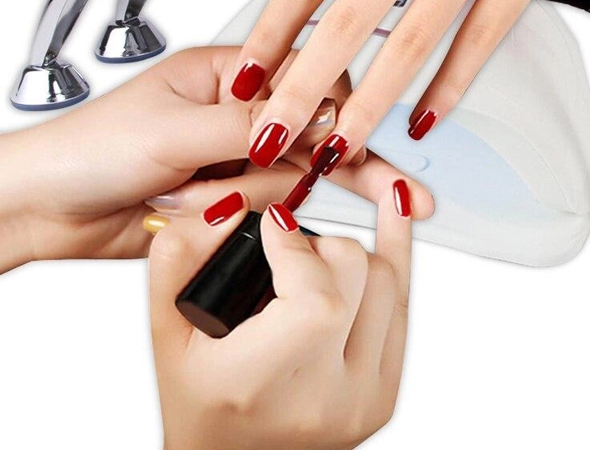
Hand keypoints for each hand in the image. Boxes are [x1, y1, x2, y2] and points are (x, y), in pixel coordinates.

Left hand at [0, 46, 433, 270]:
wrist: (46, 210)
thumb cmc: (88, 148)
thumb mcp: (173, 129)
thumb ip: (250, 125)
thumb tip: (312, 118)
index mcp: (226, 74)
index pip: (303, 78)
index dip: (326, 110)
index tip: (338, 140)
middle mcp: (237, 114)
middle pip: (314, 134)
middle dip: (354, 162)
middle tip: (404, 190)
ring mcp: (235, 159)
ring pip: (292, 180)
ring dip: (256, 200)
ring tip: (224, 200)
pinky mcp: (230, 199)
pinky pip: (271, 211)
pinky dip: (267, 218)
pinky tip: (262, 221)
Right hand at [150, 185, 412, 449]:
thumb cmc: (201, 403)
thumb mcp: (165, 332)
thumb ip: (178, 258)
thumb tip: (231, 207)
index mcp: (261, 387)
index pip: (314, 301)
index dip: (296, 247)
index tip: (273, 225)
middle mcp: (323, 399)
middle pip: (356, 274)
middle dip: (319, 244)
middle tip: (287, 252)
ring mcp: (364, 397)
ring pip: (385, 278)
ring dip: (350, 254)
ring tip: (313, 264)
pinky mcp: (387, 391)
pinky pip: (404, 302)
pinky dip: (395, 251)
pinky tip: (394, 210)